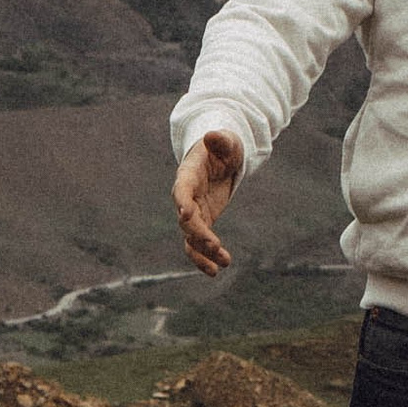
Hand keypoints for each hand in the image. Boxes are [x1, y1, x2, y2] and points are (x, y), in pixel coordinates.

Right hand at [173, 131, 244, 276]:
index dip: (182, 202)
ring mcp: (193, 212)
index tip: (186, 215)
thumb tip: (213, 136)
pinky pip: (198, 245)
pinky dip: (204, 258)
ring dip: (203, 252)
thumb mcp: (225, 140)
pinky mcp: (202, 222)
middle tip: (215, 245)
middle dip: (199, 233)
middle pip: (187, 219)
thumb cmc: (221, 147)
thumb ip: (220, 140)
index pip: (182, 190)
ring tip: (221, 265)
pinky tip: (215, 270)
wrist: (219, 158)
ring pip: (190, 237)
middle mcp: (186, 197)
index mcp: (188, 176)